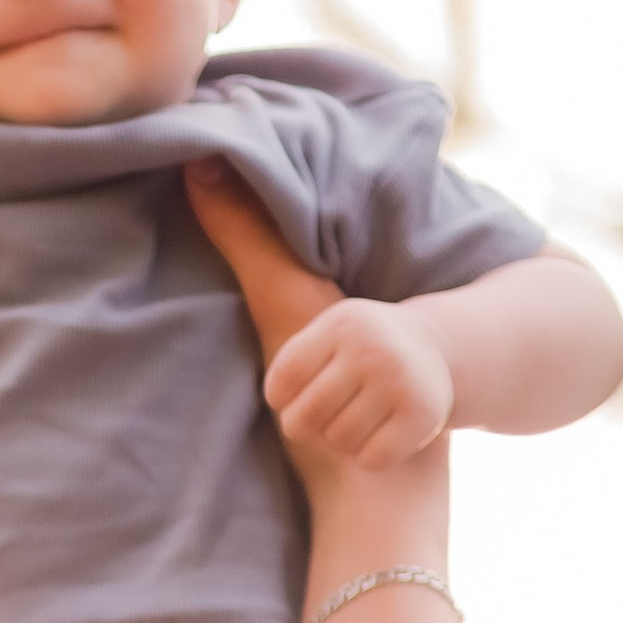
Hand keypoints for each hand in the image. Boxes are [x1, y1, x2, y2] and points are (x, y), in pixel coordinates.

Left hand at [184, 159, 453, 472]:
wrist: (428, 386)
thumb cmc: (342, 353)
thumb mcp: (290, 296)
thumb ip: (244, 236)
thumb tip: (194, 165)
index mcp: (340, 313)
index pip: (279, 387)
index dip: (289, 395)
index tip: (320, 376)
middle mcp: (374, 342)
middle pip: (301, 420)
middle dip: (317, 421)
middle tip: (346, 398)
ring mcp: (404, 381)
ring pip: (334, 441)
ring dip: (346, 439)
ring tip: (367, 413)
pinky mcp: (424, 420)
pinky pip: (366, 457)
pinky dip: (373, 456)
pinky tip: (388, 436)